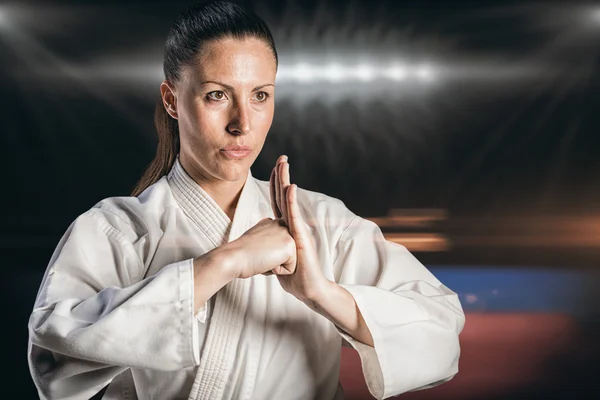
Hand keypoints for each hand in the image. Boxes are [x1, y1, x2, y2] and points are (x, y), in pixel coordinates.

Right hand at [225, 217, 296, 278]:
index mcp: (273, 222)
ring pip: (289, 261)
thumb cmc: (241, 254)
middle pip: (286, 254)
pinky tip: (266, 261)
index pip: (279, 247)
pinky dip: (278, 271)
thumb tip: (272, 247)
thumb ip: (267, 239)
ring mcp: (287, 234)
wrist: (234, 257)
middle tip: (258, 254)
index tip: (255, 249)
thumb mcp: (256, 240)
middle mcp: (281, 225)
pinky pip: (290, 269)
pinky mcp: (290, 246)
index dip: (267, 254)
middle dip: (274, 259)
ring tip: (262, 257)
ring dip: (275, 266)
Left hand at [270, 155, 329, 301]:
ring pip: (289, 201)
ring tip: (284, 163)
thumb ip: (268, 248)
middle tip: (282, 156)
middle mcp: (292, 225)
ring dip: (285, 181)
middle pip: (284, 196)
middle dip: (282, 175)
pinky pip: (294, 216)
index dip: (275, 184)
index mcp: (285, 228)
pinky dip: (292, 201)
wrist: (309, 290)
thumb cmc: (294, 277)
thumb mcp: (275, 259)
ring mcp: (297, 229)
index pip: (278, 201)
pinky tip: (290, 187)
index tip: (273, 167)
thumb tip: (258, 245)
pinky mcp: (301, 237)